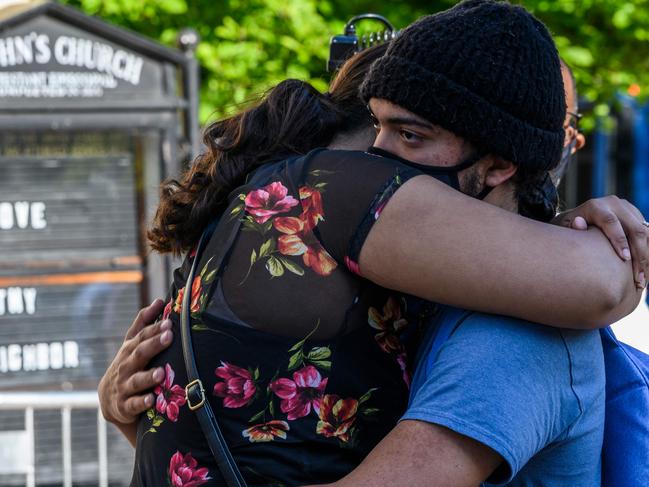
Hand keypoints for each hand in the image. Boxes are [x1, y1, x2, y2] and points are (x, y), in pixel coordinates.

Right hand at [98, 299, 173, 424]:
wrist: (109, 400)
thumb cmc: (128, 365)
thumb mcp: (132, 344)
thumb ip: (144, 323)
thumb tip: (159, 300)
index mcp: (130, 350)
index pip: (141, 336)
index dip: (154, 329)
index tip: (169, 322)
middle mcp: (126, 366)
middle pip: (139, 354)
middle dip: (154, 344)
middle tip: (170, 335)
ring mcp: (124, 386)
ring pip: (136, 381)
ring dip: (148, 377)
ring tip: (161, 373)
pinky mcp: (125, 406)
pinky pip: (132, 405)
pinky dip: (141, 403)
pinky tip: (151, 400)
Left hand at [553, 196, 648, 288]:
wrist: (577, 217)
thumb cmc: (567, 229)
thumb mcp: (563, 228)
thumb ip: (569, 228)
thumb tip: (578, 223)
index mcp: (595, 206)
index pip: (611, 221)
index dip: (619, 240)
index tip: (624, 259)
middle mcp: (614, 204)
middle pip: (634, 229)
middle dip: (639, 255)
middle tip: (637, 279)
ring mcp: (628, 209)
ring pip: (646, 233)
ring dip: (646, 258)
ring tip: (642, 281)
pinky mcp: (636, 216)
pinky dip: (648, 253)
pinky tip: (644, 272)